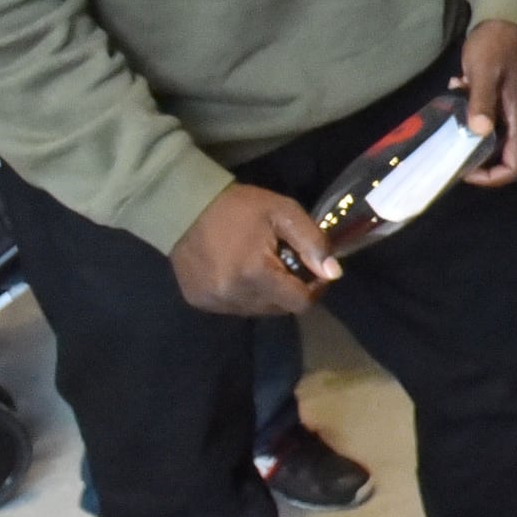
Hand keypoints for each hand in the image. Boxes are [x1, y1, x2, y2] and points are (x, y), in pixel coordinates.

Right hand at [172, 183, 335, 315]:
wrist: (183, 206)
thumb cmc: (238, 207)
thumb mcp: (283, 212)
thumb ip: (313, 242)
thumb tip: (333, 273)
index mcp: (256, 274)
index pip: (300, 303)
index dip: (315, 290)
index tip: (315, 272)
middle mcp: (233, 295)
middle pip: (280, 308)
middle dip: (290, 290)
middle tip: (286, 264)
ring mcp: (213, 301)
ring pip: (257, 310)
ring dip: (267, 294)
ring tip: (261, 267)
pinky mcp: (198, 301)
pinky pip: (234, 307)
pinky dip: (244, 294)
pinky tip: (239, 272)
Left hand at [456, 20, 516, 184]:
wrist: (506, 19)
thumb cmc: (497, 45)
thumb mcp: (484, 72)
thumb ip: (482, 102)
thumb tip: (478, 133)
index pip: (515, 165)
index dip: (491, 176)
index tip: (464, 170)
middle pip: (502, 158)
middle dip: (474, 159)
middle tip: (448, 149)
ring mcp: (509, 111)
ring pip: (490, 140)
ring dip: (468, 133)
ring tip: (450, 113)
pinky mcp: (499, 101)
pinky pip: (483, 119)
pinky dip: (467, 113)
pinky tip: (456, 89)